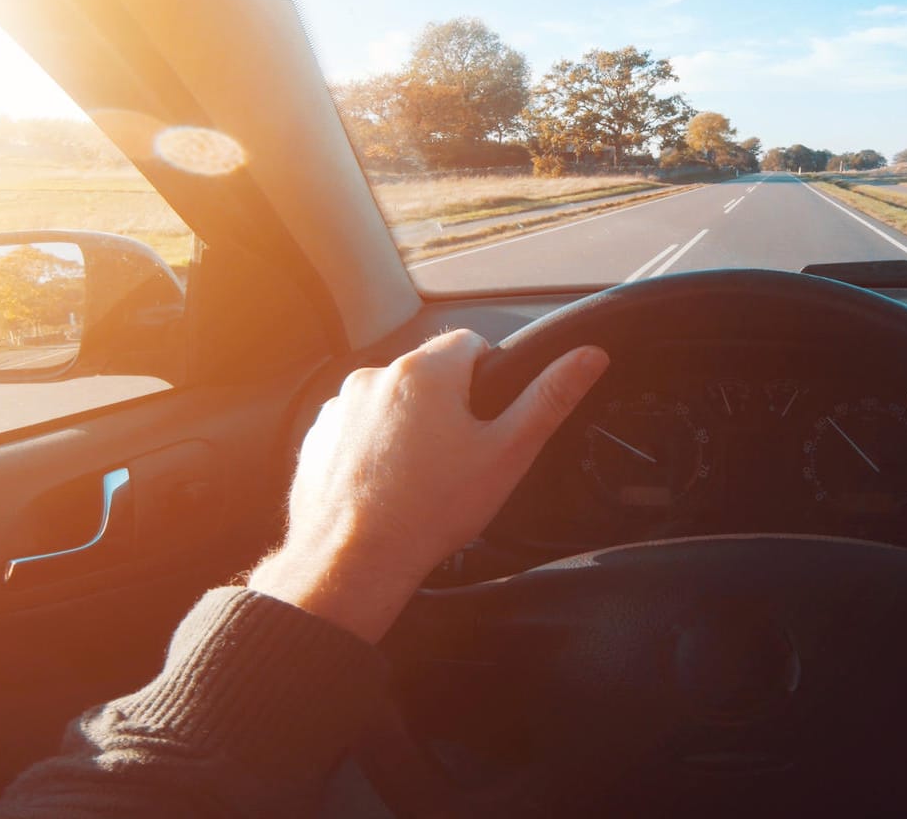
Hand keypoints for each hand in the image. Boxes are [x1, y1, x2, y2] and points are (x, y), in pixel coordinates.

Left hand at [249, 330, 608, 641]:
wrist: (352, 563)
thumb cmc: (430, 511)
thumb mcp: (506, 454)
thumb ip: (549, 398)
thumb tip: (589, 357)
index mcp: (424, 372)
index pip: (470, 343)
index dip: (488, 379)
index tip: (487, 421)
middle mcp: (374, 376)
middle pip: (428, 374)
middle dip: (447, 406)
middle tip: (459, 458)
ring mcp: (338, 407)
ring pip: (391, 401)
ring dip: (407, 425)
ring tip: (419, 478)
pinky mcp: (317, 438)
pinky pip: (357, 428)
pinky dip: (373, 448)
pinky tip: (386, 486)